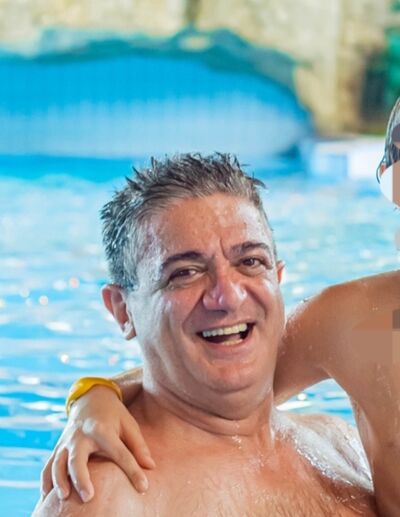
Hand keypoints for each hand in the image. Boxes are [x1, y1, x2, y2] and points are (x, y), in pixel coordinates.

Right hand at [40, 385, 154, 502]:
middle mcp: (81, 436)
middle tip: (89, 497)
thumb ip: (139, 446)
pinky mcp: (59, 447)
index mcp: (102, 429)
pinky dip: (46, 481)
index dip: (132, 470)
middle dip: (81, 478)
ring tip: (64, 498)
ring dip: (59, 481)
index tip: (144, 486)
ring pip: (58, 463)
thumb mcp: (129, 424)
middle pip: (78, 458)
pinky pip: (48, 466)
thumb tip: (150, 467)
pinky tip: (47, 497)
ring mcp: (67, 442)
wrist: (91, 398)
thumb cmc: (114, 414)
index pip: (119, 452)